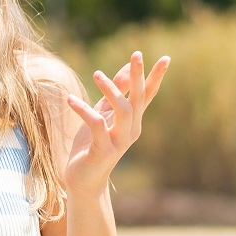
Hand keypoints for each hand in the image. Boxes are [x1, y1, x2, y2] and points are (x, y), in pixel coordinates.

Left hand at [64, 51, 169, 197]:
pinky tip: (70, 100)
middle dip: (138, 76)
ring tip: (96, 74)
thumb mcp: (103, 114)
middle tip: (136, 55)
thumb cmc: (92, 145)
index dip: (156, 77)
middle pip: (138, 99)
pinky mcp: (103, 150)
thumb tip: (127, 68)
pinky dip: (84, 110)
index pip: (147, 95)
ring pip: (123, 110)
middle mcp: (131, 130)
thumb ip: (115, 93)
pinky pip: (97, 125)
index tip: (166, 58)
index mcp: (132, 120)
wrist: (83, 180)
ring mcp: (119, 141)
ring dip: (110, 90)